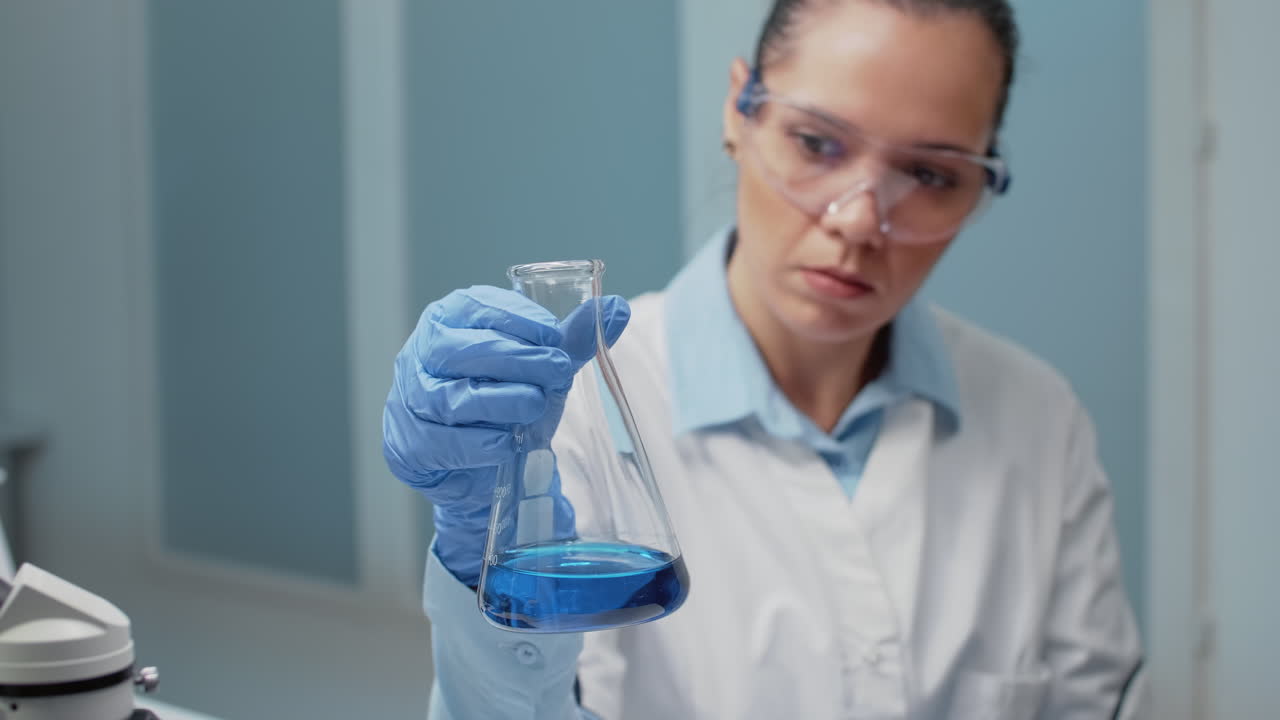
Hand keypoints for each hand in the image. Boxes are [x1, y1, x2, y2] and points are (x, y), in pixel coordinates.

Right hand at [383, 285, 629, 584]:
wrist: (479, 466)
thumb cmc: (506, 402)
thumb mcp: (540, 368)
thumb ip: (573, 339)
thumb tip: (618, 307)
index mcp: (449, 320)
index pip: (476, 307)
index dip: (517, 320)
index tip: (554, 336)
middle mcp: (422, 355)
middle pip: (460, 350)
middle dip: (515, 360)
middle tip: (558, 371)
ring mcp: (410, 401)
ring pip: (450, 397)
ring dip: (500, 402)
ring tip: (536, 406)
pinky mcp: (410, 445)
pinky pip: (443, 443)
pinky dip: (479, 444)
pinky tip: (507, 444)